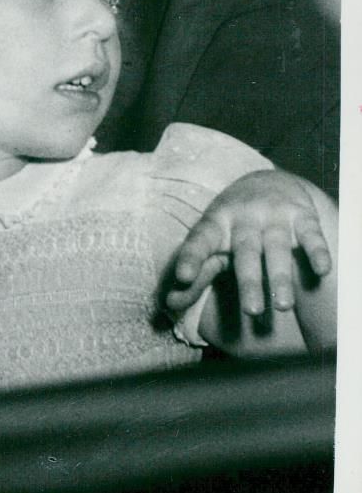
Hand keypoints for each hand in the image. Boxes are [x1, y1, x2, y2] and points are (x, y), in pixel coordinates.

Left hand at [166, 170, 332, 317]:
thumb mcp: (211, 244)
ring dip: (280, 275)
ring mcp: (273, 215)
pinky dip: (317, 250)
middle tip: (251, 311)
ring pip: (277, 247)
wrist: (268, 181)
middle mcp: (243, 218)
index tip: (182, 275)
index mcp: (215, 224)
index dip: (191, 258)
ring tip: (282, 305)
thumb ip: (195, 275)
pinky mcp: (301, 215)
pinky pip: (310, 234)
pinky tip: (321, 269)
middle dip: (249, 281)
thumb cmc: (233, 226)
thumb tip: (170, 302)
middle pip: (245, 252)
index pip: (199, 241)